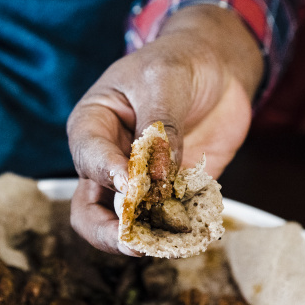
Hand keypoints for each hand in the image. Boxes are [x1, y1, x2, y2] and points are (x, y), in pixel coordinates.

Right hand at [67, 5, 262, 253]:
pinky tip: (198, 231)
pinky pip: (169, 222)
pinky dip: (181, 233)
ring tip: (172, 240)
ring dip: (147, 237)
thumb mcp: (164, 81)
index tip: (132, 183)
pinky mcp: (171, 194)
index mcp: (92, 127)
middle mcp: (108, 161)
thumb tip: (153, 179)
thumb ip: (158, 128)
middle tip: (135, 241)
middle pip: (89, 211)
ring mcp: (139, 183)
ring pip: (125, 226)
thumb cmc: (178, 63)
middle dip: (108, 231)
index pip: (87, 158)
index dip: (106, 174)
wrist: (217, 68)